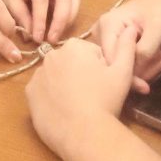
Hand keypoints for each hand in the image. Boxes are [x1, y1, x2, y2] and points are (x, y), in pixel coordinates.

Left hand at [26, 28, 137, 154]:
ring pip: (55, 76)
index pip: (89, 53)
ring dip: (64, 84)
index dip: (99, 69)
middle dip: (81, 74)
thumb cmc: (106, 100)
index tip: (103, 84)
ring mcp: (38, 74)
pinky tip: (62, 108)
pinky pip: (42, 90)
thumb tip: (131, 27)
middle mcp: (52, 55)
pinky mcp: (29, 94)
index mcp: (74, 46)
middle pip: (70, 63)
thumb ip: (126, 46)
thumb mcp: (123, 71)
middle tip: (92, 95)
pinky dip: (50, 96)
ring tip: (77, 104)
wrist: (85, 133)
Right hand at [91, 0, 160, 92]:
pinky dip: (140, 66)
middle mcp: (99, 31)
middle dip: (136, 73)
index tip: (146, 87)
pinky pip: (121, 62)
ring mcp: (104, 38)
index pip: (110, 59)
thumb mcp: (157, 29)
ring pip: (118, 66)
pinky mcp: (111, 44)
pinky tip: (156, 61)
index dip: (127, 76)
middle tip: (160, 67)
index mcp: (107, 24)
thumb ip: (144, 51)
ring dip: (141, 70)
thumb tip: (134, 75)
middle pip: (112, 64)